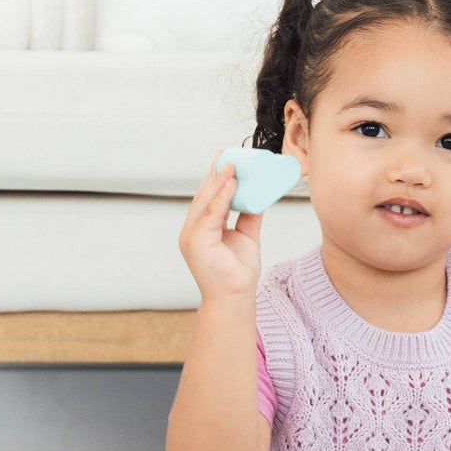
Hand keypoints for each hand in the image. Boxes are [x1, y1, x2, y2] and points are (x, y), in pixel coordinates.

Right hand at [178, 159, 262, 302]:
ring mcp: (191, 235)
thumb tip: (258, 196)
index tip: (225, 159)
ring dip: (219, 181)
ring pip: (205, 201)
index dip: (215, 177)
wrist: (235, 297)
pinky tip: (231, 182)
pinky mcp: (196, 240)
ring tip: (231, 164)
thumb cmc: (238, 272)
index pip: (207, 198)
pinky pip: (211, 213)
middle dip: (214, 173)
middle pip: (203, 195)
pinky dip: (221, 196)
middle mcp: (192, 230)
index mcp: (201, 228)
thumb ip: (248, 215)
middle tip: (226, 153)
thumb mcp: (246, 235)